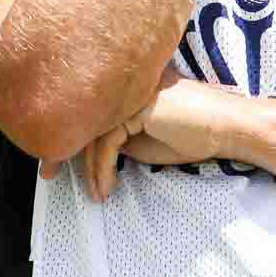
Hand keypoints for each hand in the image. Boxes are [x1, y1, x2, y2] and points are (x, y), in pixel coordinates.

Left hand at [37, 67, 233, 201]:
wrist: (227, 127)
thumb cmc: (195, 135)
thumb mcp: (146, 141)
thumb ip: (120, 137)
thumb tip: (94, 148)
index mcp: (129, 88)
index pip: (92, 110)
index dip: (72, 136)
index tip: (55, 161)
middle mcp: (128, 85)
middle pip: (85, 116)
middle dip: (62, 148)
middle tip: (48, 174)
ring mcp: (133, 92)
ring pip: (94, 131)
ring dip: (87, 167)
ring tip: (91, 192)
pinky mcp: (139, 106)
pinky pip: (108, 141)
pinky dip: (103, 168)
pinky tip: (106, 185)